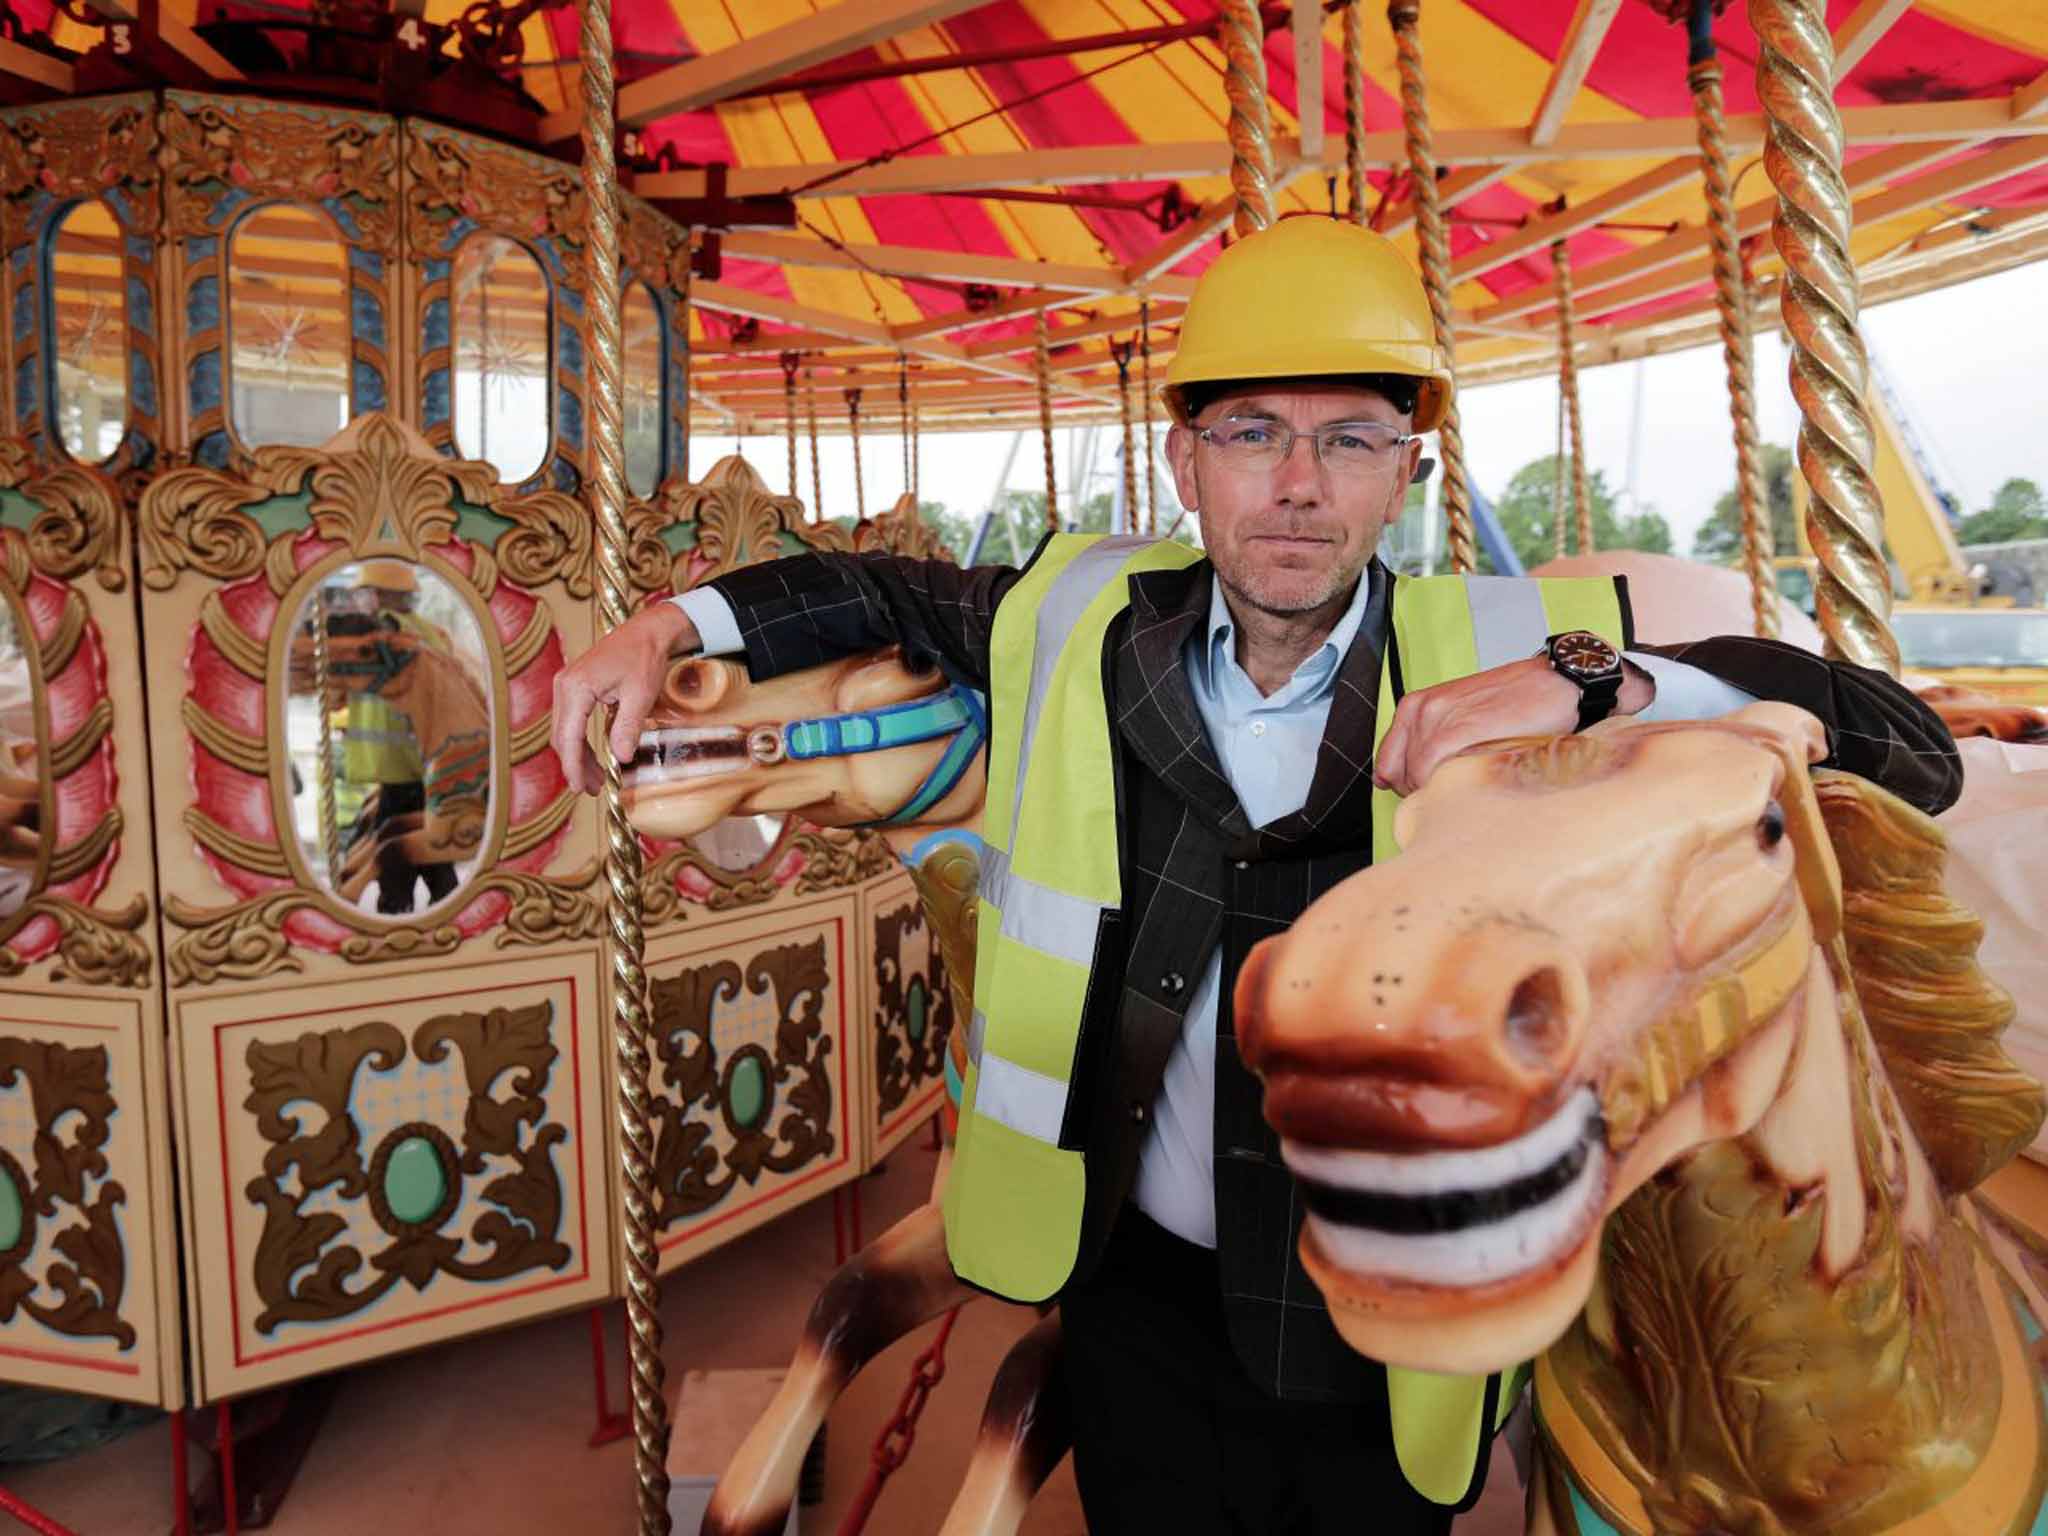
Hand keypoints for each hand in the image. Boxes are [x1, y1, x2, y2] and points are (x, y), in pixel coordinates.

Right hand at [550, 601, 698, 793]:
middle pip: (562, 737)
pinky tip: (595, 758)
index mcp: (576, 687)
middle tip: (593, 790)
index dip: (573, 766)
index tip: (580, 788)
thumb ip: (627, 727)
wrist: (646, 632)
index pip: (568, 737)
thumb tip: (621, 758)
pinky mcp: (574, 688)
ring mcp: (566, 686)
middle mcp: (564, 686)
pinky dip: (581, 742)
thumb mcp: (640, 695)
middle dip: (576, 766)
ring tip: (596, 780)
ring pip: (565, 731)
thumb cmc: (644, 658)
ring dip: (579, 756)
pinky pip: (572, 721)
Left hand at [1372, 656, 1652, 795]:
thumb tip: (1404, 781)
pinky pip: (1431, 769)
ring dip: (1439, 791)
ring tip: (1471, 787)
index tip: (1428, 792)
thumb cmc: (1516, 703)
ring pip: (1415, 775)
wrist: (1557, 684)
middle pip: (1400, 774)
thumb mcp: (1463, 717)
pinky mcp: (1459, 728)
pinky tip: (1471, 785)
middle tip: (1457, 792)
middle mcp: (1423, 709)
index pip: (1386, 762)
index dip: (1404, 785)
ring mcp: (1439, 717)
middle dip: (1423, 792)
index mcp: (1417, 705)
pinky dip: (1445, 785)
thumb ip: (1431, 743)